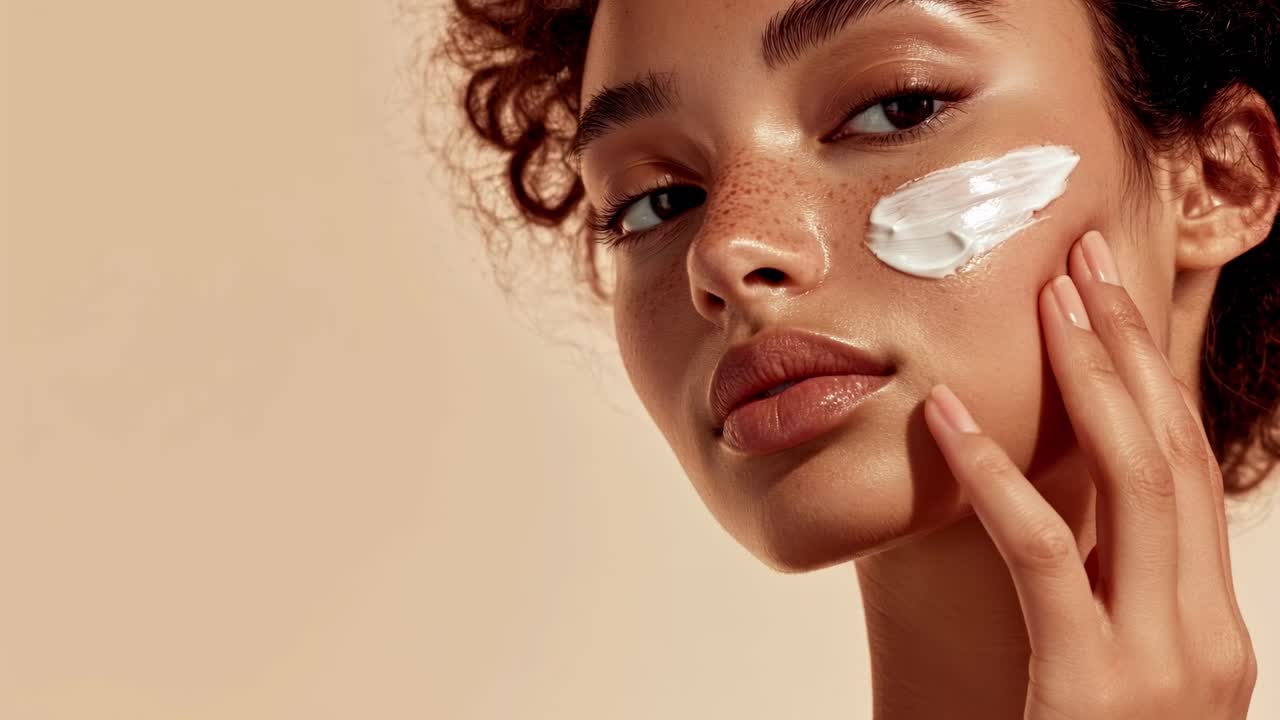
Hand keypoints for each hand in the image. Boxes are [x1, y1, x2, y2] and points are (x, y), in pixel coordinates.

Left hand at [922, 231, 1257, 718]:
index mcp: (1212, 626)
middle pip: (1170, 454)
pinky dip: (997, 479)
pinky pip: (1044, 557)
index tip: (1111, 294)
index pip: (1185, 473)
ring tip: (1049, 297)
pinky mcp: (1096, 688)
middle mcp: (1208, 633)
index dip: (1151, 375)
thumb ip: (1096, 600)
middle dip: (1130, 346)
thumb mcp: (1105, 675)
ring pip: (1135, 485)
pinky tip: (950, 418)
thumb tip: (1046, 509)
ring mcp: (1165, 663)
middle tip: (1086, 257)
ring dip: (1089, 380)